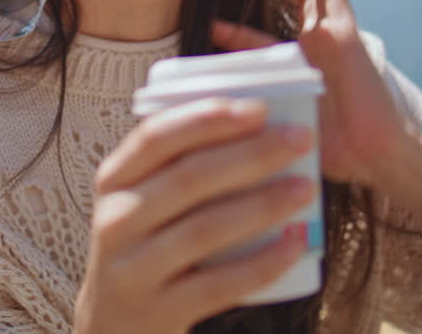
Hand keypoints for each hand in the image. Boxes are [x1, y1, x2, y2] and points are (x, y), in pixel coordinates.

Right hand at [74, 98, 316, 333]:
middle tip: (301, 139)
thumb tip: (259, 117)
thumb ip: (180, 162)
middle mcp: (117, 220)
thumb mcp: (144, 197)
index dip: (207, 118)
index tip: (259, 108)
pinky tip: (295, 242)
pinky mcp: (160, 309)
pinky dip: (262, 262)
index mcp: (115, 179)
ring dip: (262, 204)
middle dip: (251, 153)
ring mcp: (134, 268)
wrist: (115, 321)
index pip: (156, 137)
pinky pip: (219, 285)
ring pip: (205, 229)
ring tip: (307, 187)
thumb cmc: (148, 241)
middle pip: (188, 178)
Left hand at [210, 0, 408, 185]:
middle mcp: (314, 48)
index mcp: (297, 69)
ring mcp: (332, 39)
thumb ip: (255, 110)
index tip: (213, 24)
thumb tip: (217, 113)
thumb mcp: (280, 122)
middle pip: (293, 2)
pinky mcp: (348, 36)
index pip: (262, 42)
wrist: (369, 154)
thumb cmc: (327, 147)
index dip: (238, 33)